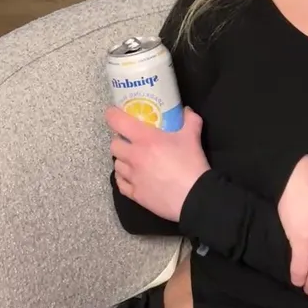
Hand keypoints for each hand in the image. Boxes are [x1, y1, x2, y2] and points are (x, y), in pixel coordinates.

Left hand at [106, 106, 209, 221]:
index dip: (112, 115)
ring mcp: (133, 177)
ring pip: (116, 164)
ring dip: (122, 159)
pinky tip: (132, 177)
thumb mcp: (193, 137)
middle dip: (119, 141)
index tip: (114, 113)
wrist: (194, 197)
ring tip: (132, 159)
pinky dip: (123, 178)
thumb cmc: (191, 164)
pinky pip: (120, 183)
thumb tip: (187, 110)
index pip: (117, 122)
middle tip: (130, 141)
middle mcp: (134, 156)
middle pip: (113, 145)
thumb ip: (190, 120)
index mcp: (145, 139)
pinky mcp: (135, 194)